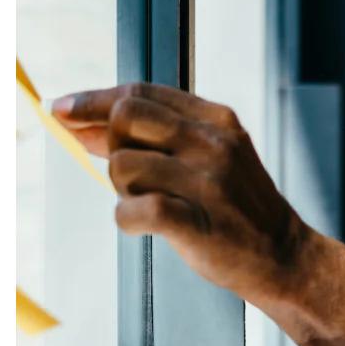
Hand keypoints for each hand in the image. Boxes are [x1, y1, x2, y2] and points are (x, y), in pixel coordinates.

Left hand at [52, 83, 310, 304]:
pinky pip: (130, 210)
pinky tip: (145, 224)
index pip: (141, 92)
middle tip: (131, 173)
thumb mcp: (209, 157)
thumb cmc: (237, 206)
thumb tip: (84, 127)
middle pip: (126, 117)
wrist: (282, 253)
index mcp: (217, 119)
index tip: (62, 109)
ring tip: (151, 202)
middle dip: (111, 144)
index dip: (94, 99)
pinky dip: (127, 219)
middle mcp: (214, 143)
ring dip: (123, 189)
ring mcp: (207, 181)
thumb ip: (155, 138)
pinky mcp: (196, 222)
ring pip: (122, 166)